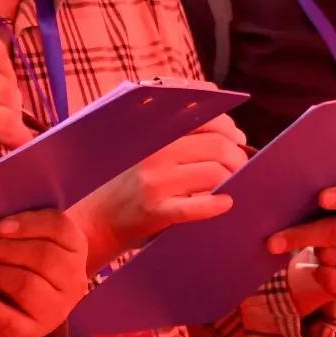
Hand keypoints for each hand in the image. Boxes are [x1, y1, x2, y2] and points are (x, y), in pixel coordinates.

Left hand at [0, 209, 89, 336]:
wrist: (6, 315)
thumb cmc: (14, 267)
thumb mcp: (20, 244)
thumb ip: (12, 231)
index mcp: (74, 248)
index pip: (60, 228)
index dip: (30, 224)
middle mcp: (73, 280)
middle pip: (43, 256)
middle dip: (2, 248)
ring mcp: (56, 310)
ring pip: (27, 284)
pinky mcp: (30, 332)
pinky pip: (7, 317)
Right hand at [71, 117, 246, 262]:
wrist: (96, 219)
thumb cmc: (128, 181)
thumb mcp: (144, 146)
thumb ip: (175, 130)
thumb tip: (230, 123)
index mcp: (153, 132)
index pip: (204, 116)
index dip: (228, 125)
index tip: (236, 136)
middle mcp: (154, 153)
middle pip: (217, 145)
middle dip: (237, 154)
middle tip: (239, 164)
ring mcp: (155, 183)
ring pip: (215, 173)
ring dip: (233, 177)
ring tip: (233, 182)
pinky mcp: (157, 211)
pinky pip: (197, 206)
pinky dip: (216, 204)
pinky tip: (225, 203)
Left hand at [275, 183, 335, 315]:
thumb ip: (327, 201)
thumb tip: (290, 206)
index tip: (321, 198)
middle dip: (304, 235)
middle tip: (273, 242)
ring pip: (332, 256)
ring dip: (316, 252)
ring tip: (316, 247)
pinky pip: (332, 278)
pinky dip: (319, 273)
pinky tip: (318, 267)